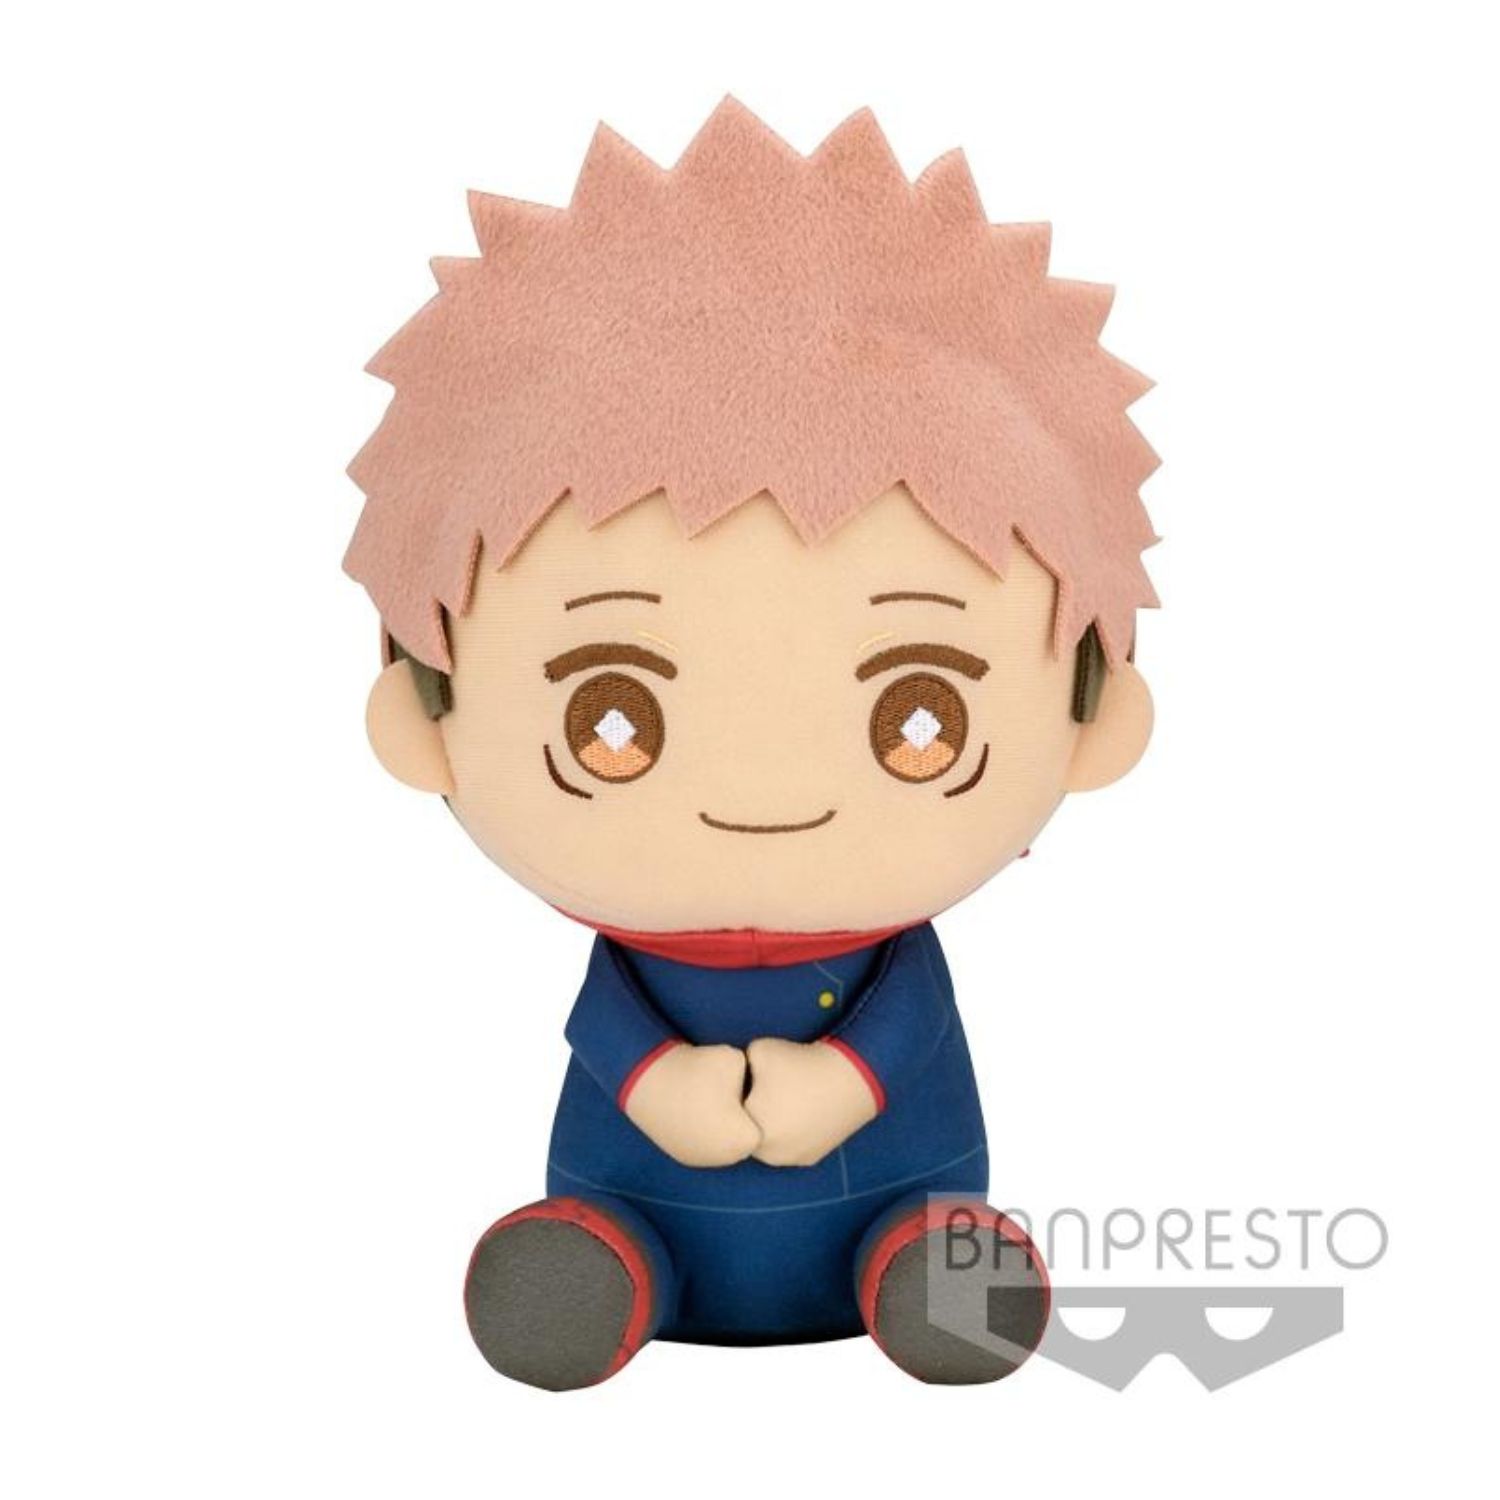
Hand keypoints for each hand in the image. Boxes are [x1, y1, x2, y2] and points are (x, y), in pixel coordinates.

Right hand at [623, 1043, 760, 1166]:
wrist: (646, 1080)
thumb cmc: (696, 1069)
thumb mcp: (737, 1059)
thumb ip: (755, 1075)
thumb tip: (757, 1082)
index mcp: (746, 1138)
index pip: (769, 1118)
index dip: (763, 1097)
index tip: (750, 1084)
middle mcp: (729, 1158)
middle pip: (750, 1133)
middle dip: (746, 1115)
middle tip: (733, 1091)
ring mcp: (705, 1161)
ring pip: (728, 1141)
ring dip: (726, 1125)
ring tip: (713, 1099)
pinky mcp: (686, 1157)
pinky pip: (708, 1144)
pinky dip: (707, 1130)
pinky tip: (699, 1109)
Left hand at [744, 1038, 878, 1166]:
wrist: (851, 1078)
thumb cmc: (800, 1063)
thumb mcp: (757, 1051)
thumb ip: (738, 1068)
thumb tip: (734, 1077)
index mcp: (750, 1128)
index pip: (731, 1113)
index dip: (738, 1093)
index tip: (750, 1079)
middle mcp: (767, 1153)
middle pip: (748, 1130)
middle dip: (753, 1112)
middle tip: (768, 1089)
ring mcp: (790, 1159)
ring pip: (768, 1141)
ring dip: (771, 1125)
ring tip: (786, 1100)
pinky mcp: (809, 1159)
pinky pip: (789, 1146)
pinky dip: (791, 1131)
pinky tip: (801, 1112)